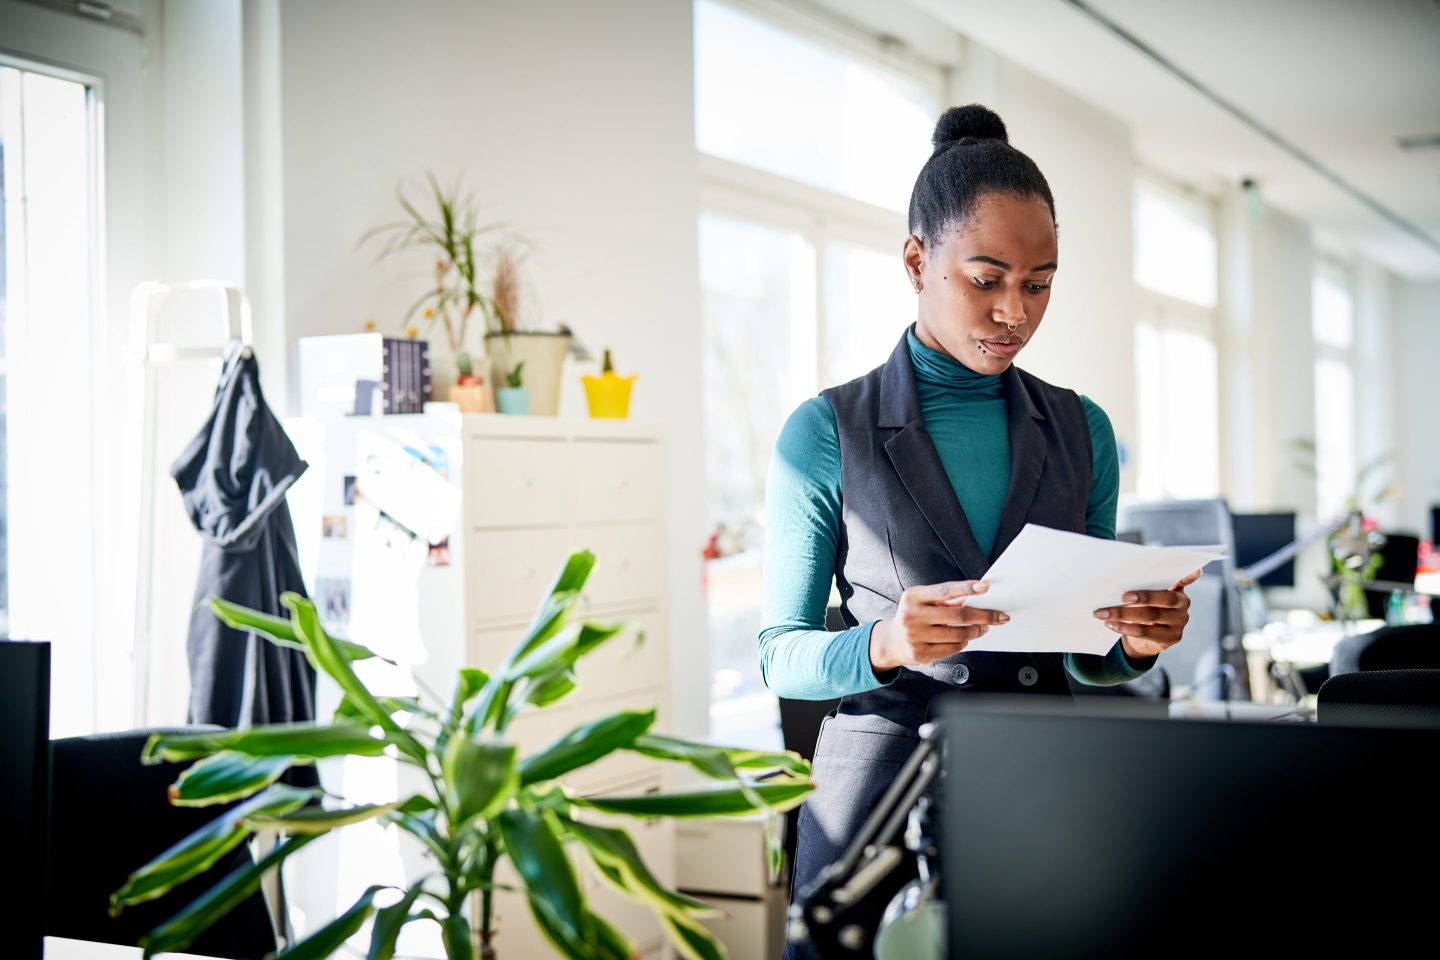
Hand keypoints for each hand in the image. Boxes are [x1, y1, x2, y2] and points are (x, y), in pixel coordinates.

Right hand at [870, 580, 1009, 672]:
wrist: (891, 642)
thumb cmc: (914, 616)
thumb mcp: (922, 601)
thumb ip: (944, 599)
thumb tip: (974, 600)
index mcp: (913, 597)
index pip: (945, 590)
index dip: (966, 588)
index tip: (985, 587)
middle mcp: (912, 616)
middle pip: (957, 615)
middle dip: (983, 616)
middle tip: (998, 617)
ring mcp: (915, 636)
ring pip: (958, 634)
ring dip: (976, 631)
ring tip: (982, 628)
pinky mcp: (920, 654)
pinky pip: (952, 648)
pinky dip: (963, 643)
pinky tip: (964, 639)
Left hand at [1092, 569, 1202, 660]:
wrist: (1146, 638)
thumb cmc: (1145, 608)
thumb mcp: (1149, 596)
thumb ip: (1146, 584)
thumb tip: (1125, 572)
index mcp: (1179, 591)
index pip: (1182, 580)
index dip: (1184, 576)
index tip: (1184, 571)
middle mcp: (1183, 607)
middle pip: (1164, 599)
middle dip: (1142, 597)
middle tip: (1122, 596)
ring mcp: (1177, 624)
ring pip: (1150, 617)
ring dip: (1123, 614)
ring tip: (1103, 613)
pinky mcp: (1168, 639)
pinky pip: (1144, 633)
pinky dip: (1125, 627)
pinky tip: (1110, 624)